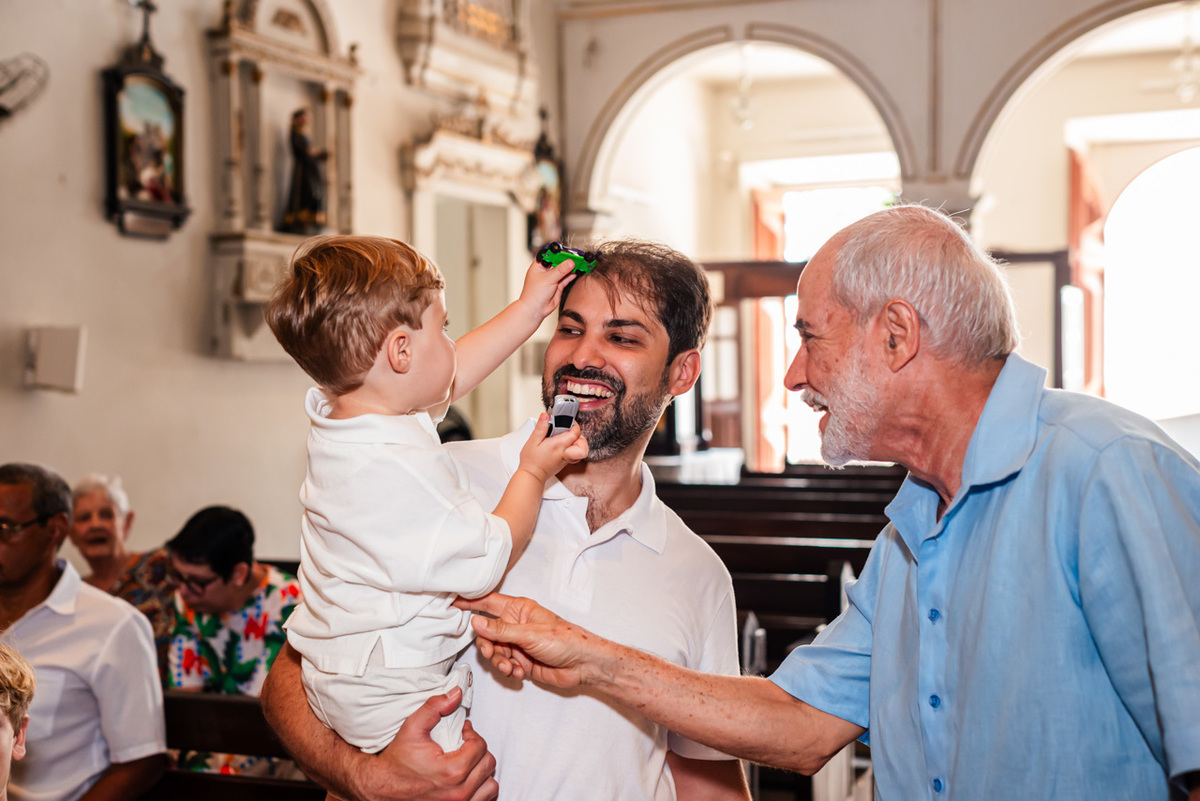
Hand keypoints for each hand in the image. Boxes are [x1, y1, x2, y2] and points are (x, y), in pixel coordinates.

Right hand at [363, 687, 498, 800]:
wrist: (383, 788)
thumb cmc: (397, 761)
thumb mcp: (412, 728)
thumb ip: (435, 707)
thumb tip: (456, 693)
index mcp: (452, 771)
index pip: (481, 746)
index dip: (472, 735)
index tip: (462, 733)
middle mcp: (459, 793)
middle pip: (488, 764)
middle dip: (478, 750)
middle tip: (463, 745)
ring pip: (490, 785)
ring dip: (482, 771)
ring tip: (467, 762)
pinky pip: (485, 799)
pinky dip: (481, 788)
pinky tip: (467, 778)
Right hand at [454, 593, 595, 687]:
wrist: (583, 665)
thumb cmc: (565, 640)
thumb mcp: (530, 634)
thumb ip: (501, 630)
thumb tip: (476, 622)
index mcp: (519, 609)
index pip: (488, 602)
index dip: (470, 602)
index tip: (451, 603)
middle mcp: (516, 625)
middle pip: (487, 633)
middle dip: (488, 646)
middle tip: (493, 654)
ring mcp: (518, 643)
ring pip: (494, 651)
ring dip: (499, 661)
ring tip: (511, 667)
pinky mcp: (521, 660)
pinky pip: (504, 664)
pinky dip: (508, 670)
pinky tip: (519, 672)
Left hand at [516, 256, 578, 321]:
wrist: (535, 309)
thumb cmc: (533, 294)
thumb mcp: (548, 279)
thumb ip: (560, 270)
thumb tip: (570, 262)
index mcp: (539, 265)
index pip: (551, 254)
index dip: (560, 252)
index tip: (569, 252)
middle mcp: (546, 270)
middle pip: (559, 261)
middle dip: (568, 259)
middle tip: (578, 257)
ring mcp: (552, 278)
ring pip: (564, 270)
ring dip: (572, 267)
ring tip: (581, 263)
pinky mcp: (558, 285)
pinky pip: (567, 278)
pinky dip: (573, 274)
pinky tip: (578, 271)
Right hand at [517, 414, 587, 483]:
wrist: (532, 476)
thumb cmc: (531, 461)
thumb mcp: (532, 441)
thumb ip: (540, 428)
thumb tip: (545, 416)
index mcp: (558, 445)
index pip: (575, 433)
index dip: (574, 425)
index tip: (568, 421)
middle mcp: (565, 453)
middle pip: (583, 444)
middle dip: (580, 436)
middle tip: (571, 432)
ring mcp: (566, 459)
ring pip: (582, 450)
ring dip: (578, 443)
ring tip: (568, 438)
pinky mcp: (565, 463)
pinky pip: (576, 455)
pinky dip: (574, 449)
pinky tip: (565, 446)